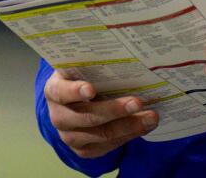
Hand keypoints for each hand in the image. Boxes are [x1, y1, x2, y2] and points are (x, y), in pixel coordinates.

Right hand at [43, 70, 158, 158]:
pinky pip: (109, 146)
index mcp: (54, 91)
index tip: (91, 89)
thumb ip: (93, 63)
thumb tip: (123, 53)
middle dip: (114, 110)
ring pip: (102, 135)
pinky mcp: (84, 150)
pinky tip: (144, 126)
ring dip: (129, 126)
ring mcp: (70, 137)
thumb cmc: (82, 78)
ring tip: (151, 117)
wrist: (74, 103)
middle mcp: (59, 117)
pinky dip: (129, 135)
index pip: (61, 92)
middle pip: (87, 117)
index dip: (75, 91)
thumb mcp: (81, 68)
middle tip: (137, 102)